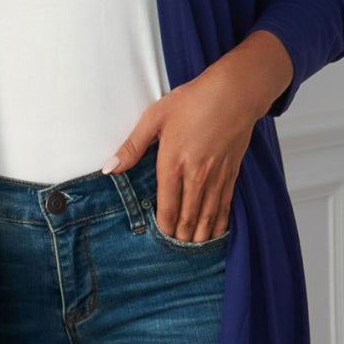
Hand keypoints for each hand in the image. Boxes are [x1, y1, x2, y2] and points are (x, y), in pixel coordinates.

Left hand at [100, 60, 257, 241]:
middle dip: (180, 236)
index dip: (163, 226)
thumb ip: (132, 146)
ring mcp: (216, 176)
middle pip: (187, 217)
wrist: (234, 93)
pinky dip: (219, 223)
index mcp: (173, 162)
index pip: (166, 206)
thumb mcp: (155, 117)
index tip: (159, 237)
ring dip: (199, 235)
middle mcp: (196, 175)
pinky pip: (225, 206)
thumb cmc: (193, 100)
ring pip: (207, 216)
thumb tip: (109, 168)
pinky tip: (214, 233)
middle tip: (173, 250)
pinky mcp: (232, 173)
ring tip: (192, 248)